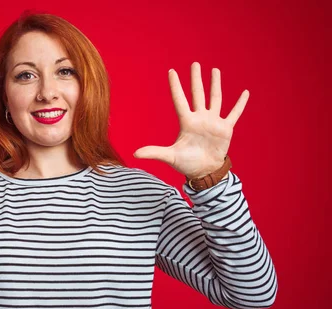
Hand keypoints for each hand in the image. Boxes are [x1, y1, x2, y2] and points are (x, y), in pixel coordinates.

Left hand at [133, 61, 248, 178]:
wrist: (204, 171)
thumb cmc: (186, 164)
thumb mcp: (170, 157)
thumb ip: (154, 152)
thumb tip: (135, 154)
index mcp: (186, 122)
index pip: (180, 100)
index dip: (176, 86)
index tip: (172, 71)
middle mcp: (200, 118)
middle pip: (197, 94)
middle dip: (196, 79)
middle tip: (195, 64)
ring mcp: (213, 122)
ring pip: (215, 98)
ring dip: (215, 84)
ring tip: (215, 70)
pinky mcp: (226, 128)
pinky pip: (234, 113)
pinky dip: (240, 104)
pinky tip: (245, 93)